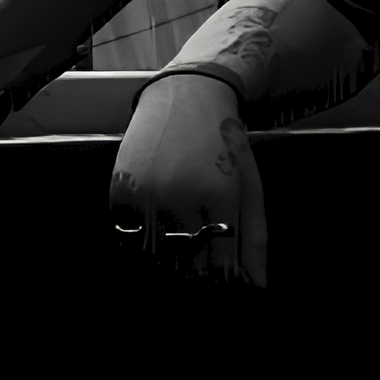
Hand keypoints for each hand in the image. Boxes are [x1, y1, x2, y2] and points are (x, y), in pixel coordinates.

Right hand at [109, 73, 267, 286]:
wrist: (185, 95)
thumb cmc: (223, 145)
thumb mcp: (247, 185)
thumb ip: (253, 236)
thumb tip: (257, 284)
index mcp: (218, 196)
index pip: (218, 265)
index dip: (221, 279)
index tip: (222, 280)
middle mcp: (179, 196)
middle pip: (186, 263)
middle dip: (195, 272)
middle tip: (200, 266)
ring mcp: (146, 193)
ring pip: (155, 254)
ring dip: (168, 259)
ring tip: (180, 243)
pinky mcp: (121, 190)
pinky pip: (128, 236)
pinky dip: (140, 241)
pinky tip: (154, 228)